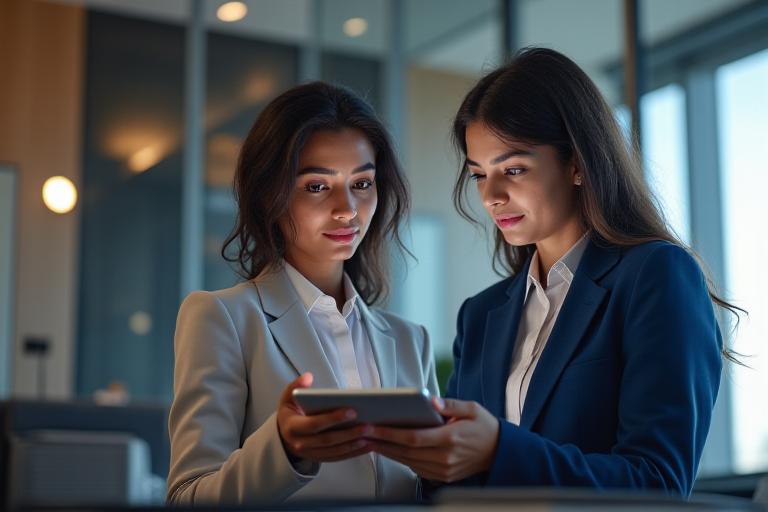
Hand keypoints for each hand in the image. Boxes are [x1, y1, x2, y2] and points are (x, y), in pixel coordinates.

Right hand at [276, 373, 372, 462]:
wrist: (283, 433)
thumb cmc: (291, 411)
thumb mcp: (288, 397)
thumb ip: (296, 385)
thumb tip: (308, 377)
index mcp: (293, 427)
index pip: (314, 424)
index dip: (333, 418)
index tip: (352, 411)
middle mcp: (300, 443)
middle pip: (328, 440)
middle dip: (349, 433)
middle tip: (368, 425)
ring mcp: (310, 453)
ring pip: (335, 451)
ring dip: (354, 444)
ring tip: (371, 436)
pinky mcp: (319, 458)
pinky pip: (338, 457)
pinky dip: (353, 452)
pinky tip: (367, 445)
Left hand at [367, 397, 498, 481]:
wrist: (499, 451)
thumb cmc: (484, 427)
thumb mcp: (471, 409)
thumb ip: (449, 404)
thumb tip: (431, 401)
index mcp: (451, 439)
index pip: (414, 438)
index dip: (391, 433)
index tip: (374, 427)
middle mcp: (446, 457)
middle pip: (406, 452)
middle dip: (382, 442)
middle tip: (363, 433)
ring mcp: (444, 470)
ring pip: (409, 462)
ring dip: (388, 452)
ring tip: (371, 440)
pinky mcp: (443, 476)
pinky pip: (417, 468)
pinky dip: (401, 459)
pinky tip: (390, 449)